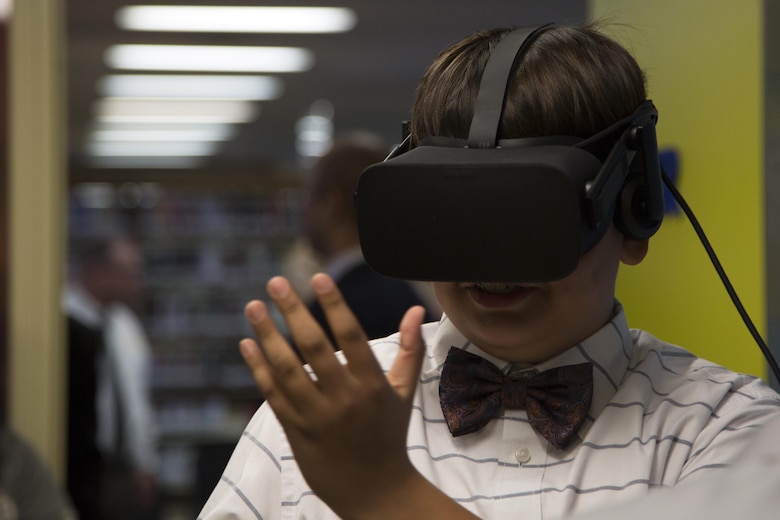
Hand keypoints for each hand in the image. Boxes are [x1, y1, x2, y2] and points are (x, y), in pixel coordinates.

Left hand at [240, 273, 428, 517]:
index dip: (335, 305)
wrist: (375, 491)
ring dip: (267, 336)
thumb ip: (410, 349)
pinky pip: (273, 396)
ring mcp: (317, 417)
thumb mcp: (404, 392)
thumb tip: (418, 309)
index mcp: (372, 386)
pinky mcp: (297, 431)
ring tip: (253, 306)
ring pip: (287, 370)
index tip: (318, 277)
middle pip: (314, 348)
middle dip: (293, 312)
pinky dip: (258, 369)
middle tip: (276, 281)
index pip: (352, 337)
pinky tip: (248, 344)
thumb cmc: (389, 434)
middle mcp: (344, 399)